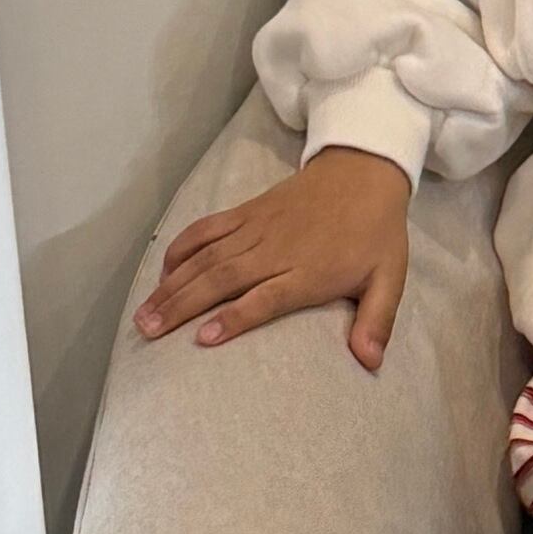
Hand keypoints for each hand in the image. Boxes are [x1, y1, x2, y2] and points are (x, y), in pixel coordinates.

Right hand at [136, 145, 412, 370]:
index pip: (265, 297)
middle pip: (222, 279)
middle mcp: (276, 249)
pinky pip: (207, 228)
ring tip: (144, 313)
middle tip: (148, 333)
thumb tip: (370, 362)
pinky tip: (161, 272)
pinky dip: (181, 248)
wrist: (364, 171)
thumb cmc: (375, 233)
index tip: (202, 339)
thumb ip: (377, 321)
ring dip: (172, 284)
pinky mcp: (247, 211)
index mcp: (309, 270)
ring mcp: (257, 227)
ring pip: (206, 257)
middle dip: (182, 305)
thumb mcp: (389, 278)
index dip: (234, 317)